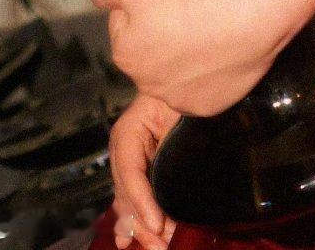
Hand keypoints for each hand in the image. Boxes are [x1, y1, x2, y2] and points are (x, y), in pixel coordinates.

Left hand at [91, 0, 289, 115]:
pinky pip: (203, 82)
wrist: (247, 18)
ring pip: (175, 65)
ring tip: (202, 21)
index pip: (122, 19)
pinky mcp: (210, 105)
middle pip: (148, 44)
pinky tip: (217, 45)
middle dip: (158, 24)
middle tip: (182, 0)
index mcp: (125, 54)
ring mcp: (180, 98)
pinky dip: (208, 65)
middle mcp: (147, 84)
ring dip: (182, 46)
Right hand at [109, 93, 179, 249]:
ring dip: (140, 226)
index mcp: (130, 130)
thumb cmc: (185, 96)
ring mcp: (130, 160)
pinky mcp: (141, 169)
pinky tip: (124, 240)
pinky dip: (131, 220)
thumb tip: (173, 190)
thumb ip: (174, 147)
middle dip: (142, 223)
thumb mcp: (178, 114)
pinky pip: (131, 198)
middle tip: (161, 245)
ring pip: (126, 199)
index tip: (158, 224)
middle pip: (125, 191)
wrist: (191, 82)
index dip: (141, 200)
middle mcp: (124, 147)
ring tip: (155, 246)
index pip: (129, 170)